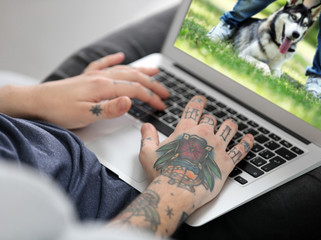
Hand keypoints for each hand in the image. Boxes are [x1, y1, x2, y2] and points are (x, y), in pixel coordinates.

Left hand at [0, 53, 169, 128]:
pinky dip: (114, 60)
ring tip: (154, 71)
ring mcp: (94, 76)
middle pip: (133, 78)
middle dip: (152, 84)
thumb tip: (131, 101)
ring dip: (140, 70)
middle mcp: (101, 78)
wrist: (37, 102)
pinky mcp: (87, 77)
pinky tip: (121, 56)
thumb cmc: (59, 111)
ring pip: (123, 70)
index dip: (151, 97)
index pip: (135, 90)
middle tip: (165, 92)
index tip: (161, 105)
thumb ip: (110, 108)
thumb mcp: (86, 115)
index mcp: (104, 87)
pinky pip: (103, 64)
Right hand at [115, 95, 252, 235]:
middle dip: (210, 121)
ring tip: (232, 124)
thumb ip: (148, 136)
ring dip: (230, 126)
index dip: (198, 102)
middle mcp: (204, 134)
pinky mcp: (227, 162)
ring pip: (229, 129)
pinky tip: (249, 139)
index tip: (201, 99)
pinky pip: (241, 149)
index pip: (194, 108)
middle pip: (212, 120)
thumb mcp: (148, 152)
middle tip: (210, 123)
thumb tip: (146, 126)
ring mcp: (217, 147)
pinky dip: (246, 143)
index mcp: (186, 129)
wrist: (177, 189)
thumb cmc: (162, 172)